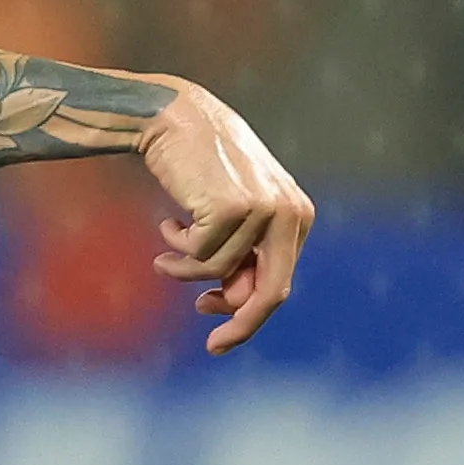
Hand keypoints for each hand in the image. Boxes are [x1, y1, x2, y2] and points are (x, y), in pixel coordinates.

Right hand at [137, 80, 313, 352]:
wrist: (176, 117)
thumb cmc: (201, 165)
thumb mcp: (232, 212)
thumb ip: (242, 254)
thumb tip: (234, 305)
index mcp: (298, 215)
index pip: (279, 282)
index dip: (247, 312)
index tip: (215, 326)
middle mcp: (290, 213)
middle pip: (270, 292)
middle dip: (242, 325)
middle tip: (215, 347)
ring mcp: (263, 210)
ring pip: (218, 272)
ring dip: (183, 269)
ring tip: (164, 249)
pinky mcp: (231, 208)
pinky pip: (197, 256)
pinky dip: (176, 248)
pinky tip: (167, 221)